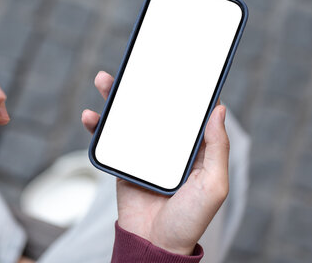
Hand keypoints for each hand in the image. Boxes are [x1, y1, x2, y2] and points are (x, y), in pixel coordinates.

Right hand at [82, 71, 229, 254]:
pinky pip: (110, 139)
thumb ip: (217, 148)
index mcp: (194, 148)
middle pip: (156, 108)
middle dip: (145, 85)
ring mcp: (145, 153)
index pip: (190, 112)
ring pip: (131, 117)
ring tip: (104, 80)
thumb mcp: (213, 184)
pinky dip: (98, 126)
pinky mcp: (124, 162)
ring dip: (117, 98)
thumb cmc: (190, 219)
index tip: (180, 66)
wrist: (154, 244)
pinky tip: (91, 115)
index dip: (185, 90)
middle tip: (137, 65)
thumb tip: (220, 109)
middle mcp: (169, 147)